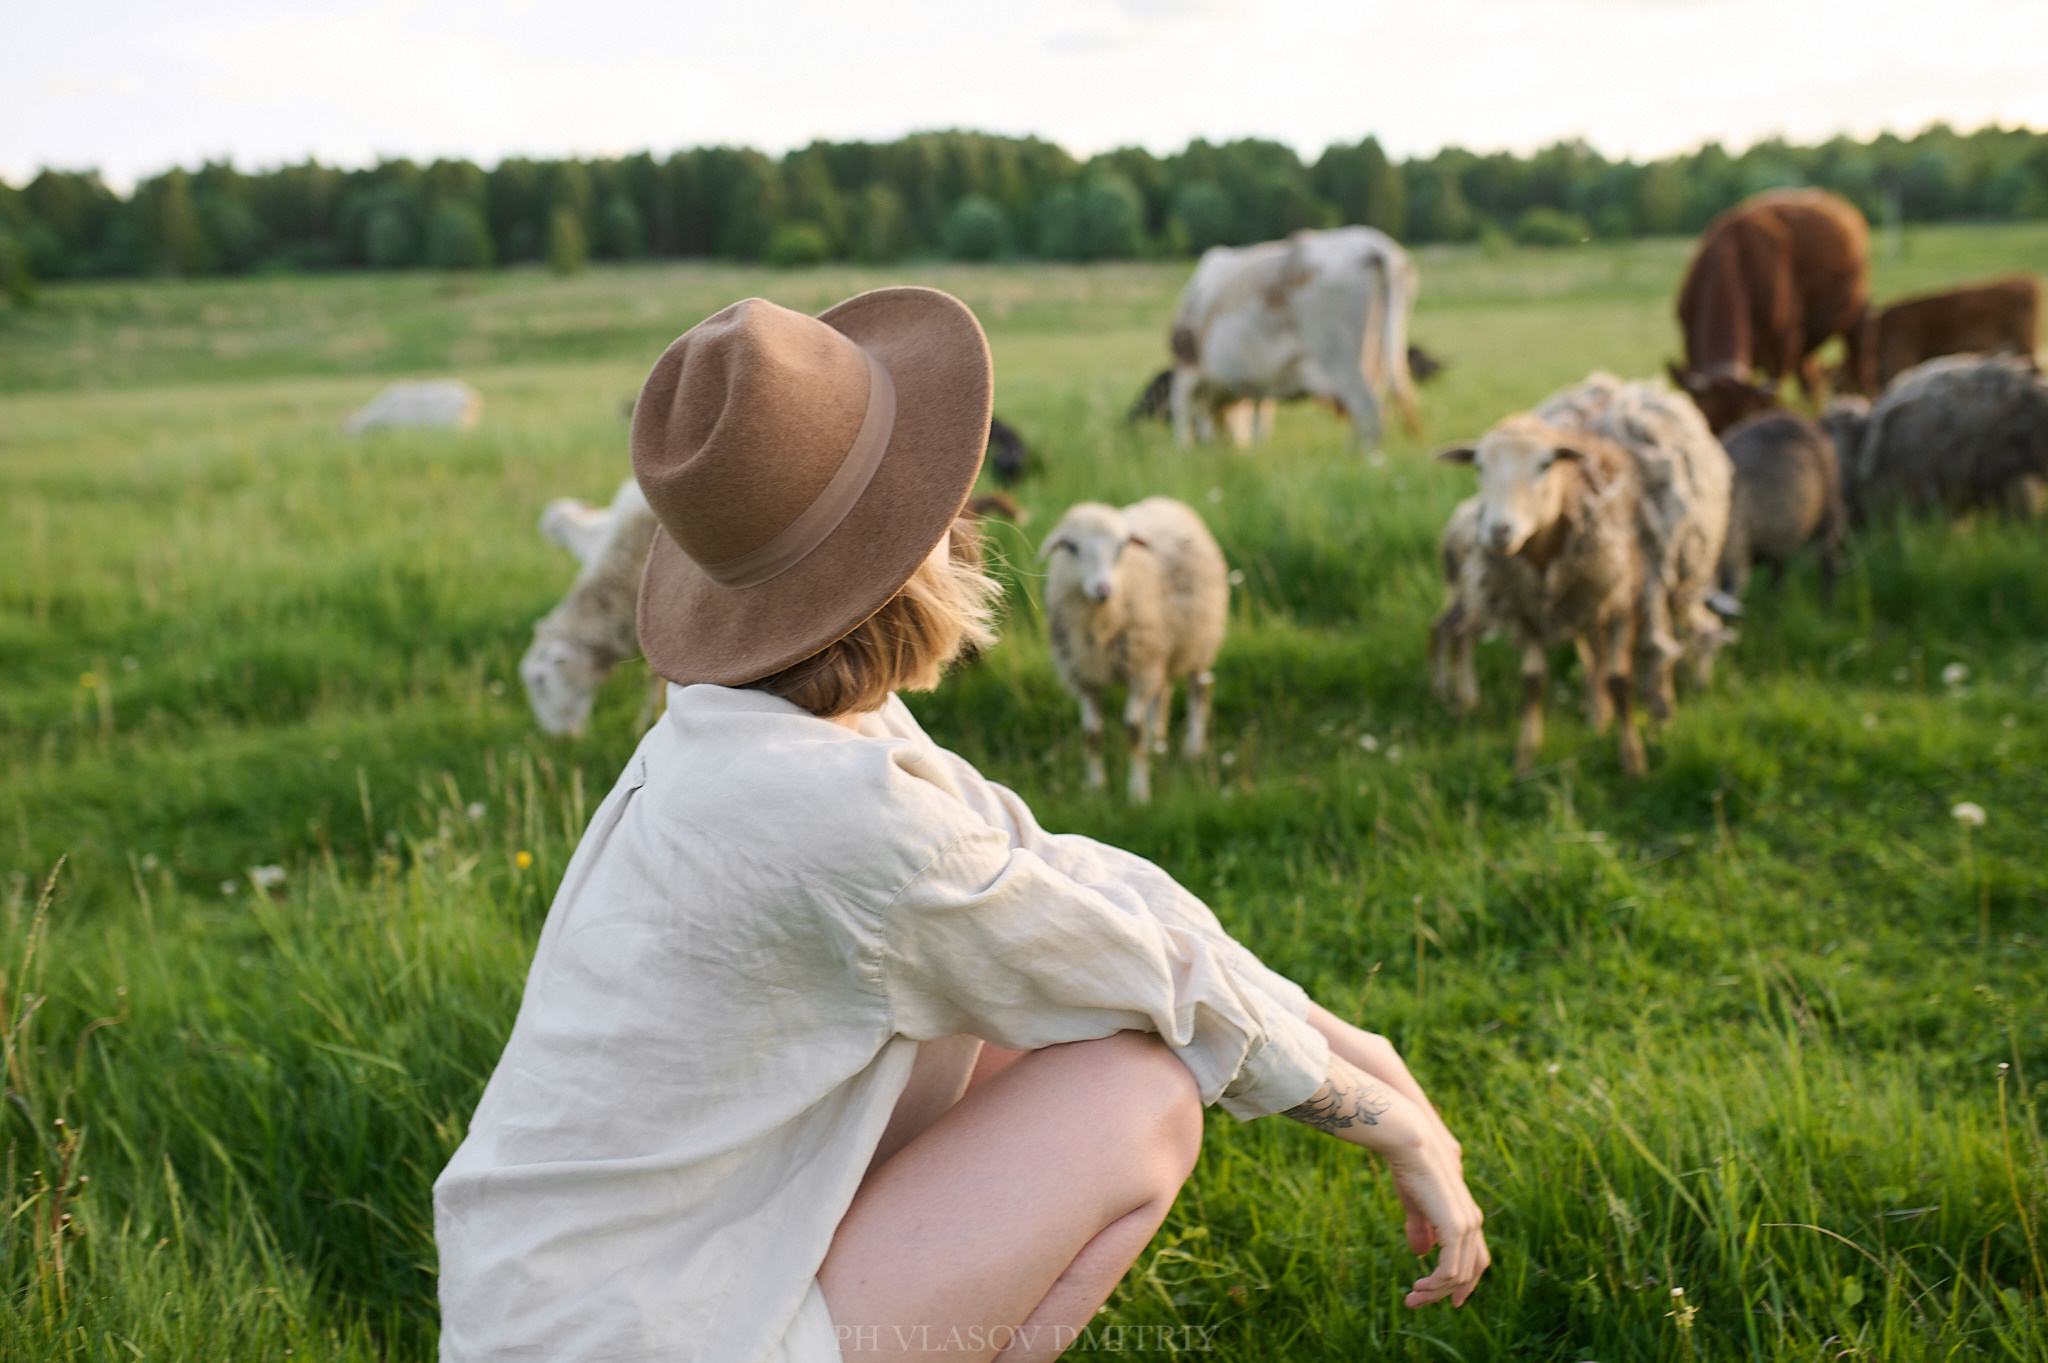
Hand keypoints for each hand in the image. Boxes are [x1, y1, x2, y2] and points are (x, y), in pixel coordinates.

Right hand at [1383, 1129, 1487, 1307]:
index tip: (1446, 1299)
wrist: (1412, 1146)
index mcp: (1467, 1216)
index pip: (1475, 1259)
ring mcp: (1467, 1226)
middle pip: (1469, 1272)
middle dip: (1443, 1293)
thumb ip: (1423, 1228)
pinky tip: (1418, 1287)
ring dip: (1434, 1292)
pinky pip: (1450, 1271)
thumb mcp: (1416, 1204)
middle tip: (1414, 1303)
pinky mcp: (1455, 1229)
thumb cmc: (1412, 1169)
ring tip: (1411, 1299)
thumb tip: (1422, 1254)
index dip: (1465, 1282)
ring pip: (1458, 1276)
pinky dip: (1435, 1285)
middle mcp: (1473, 1223)